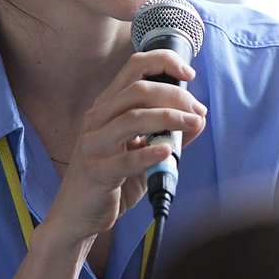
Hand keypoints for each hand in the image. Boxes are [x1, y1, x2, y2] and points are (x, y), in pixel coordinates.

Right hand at [45, 49, 208, 246]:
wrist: (79, 215)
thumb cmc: (112, 180)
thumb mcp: (143, 152)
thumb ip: (168, 134)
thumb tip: (199, 117)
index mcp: (107, 107)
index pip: (134, 68)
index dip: (163, 63)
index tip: (189, 73)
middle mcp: (97, 120)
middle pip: (137, 91)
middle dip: (174, 95)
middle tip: (197, 110)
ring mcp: (93, 145)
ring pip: (132, 118)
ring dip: (169, 118)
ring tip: (193, 124)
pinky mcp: (96, 172)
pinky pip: (124, 160)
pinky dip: (149, 154)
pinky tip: (167, 152)